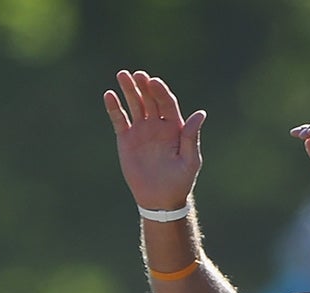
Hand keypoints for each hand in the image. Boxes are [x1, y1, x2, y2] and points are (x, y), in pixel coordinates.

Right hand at [104, 71, 204, 213]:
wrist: (160, 200)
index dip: (160, 91)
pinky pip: (119, 120)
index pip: (167, 103)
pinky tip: (109, 95)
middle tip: (137, 75)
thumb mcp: (190, 161)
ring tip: (122, 75)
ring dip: (129, 90)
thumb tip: (200, 113)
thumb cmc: (179, 182)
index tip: (153, 82)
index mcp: (174, 127)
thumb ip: (192, 137)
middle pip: (150, 99)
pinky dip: (114, 108)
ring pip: (134, 105)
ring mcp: (141, 131)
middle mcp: (157, 124)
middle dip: (144, 86)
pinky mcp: (126, 139)